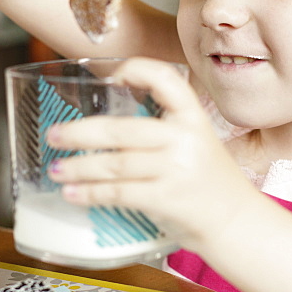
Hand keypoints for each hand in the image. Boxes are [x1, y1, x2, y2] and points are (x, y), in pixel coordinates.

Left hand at [45, 58, 258, 251]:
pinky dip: (91, 193)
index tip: (111, 76)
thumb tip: (104, 126)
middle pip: (121, 130)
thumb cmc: (209, 181)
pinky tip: (73, 193)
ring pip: (115, 164)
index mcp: (193, 117)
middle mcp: (185, 139)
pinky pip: (119, 193)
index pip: (165, 79)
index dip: (136, 70)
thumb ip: (162, 129)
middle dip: (80, 133)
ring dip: (78, 168)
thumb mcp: (196, 142)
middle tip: (54, 134)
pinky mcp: (167, 199)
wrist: (237, 221)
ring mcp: (176, 169)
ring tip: (57, 169)